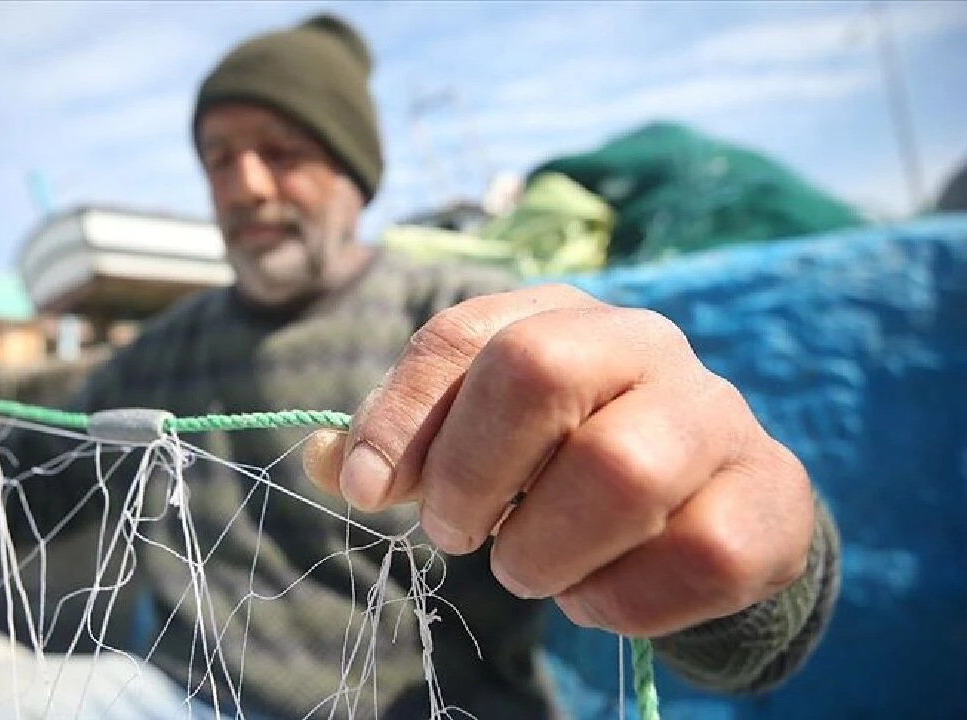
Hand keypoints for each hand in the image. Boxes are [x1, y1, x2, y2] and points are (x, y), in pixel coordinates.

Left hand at [303, 284, 813, 636]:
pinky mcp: (768, 495)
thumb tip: (319, 458)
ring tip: (527, 570)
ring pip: (620, 469)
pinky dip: (620, 600)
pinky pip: (694, 554)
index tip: (362, 489)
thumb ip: (399, 446)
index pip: (461, 335)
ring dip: (544, 549)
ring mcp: (715, 414)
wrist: (704, 505)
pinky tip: (596, 597)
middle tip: (456, 536)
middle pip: (538, 370)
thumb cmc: (562, 465)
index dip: (399, 415)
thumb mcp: (475, 442)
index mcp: (555, 318)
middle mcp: (642, 344)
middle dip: (472, 472)